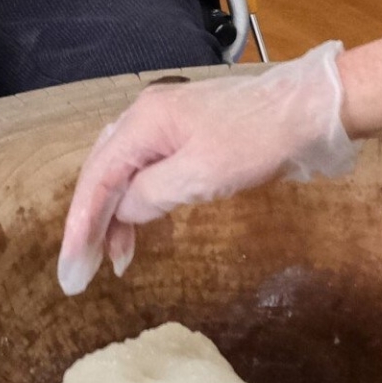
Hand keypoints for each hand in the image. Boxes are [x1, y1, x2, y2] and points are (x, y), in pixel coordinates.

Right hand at [57, 42, 355, 293]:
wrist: (309, 110)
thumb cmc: (258, 142)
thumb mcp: (201, 175)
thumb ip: (151, 195)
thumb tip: (122, 211)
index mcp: (143, 122)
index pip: (97, 179)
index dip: (81, 226)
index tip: (71, 271)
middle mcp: (144, 117)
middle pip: (102, 173)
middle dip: (90, 223)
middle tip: (81, 271)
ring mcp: (165, 123)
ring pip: (123, 172)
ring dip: (114, 216)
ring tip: (114, 260)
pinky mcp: (186, 134)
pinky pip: (145, 169)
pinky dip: (137, 201)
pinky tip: (137, 227)